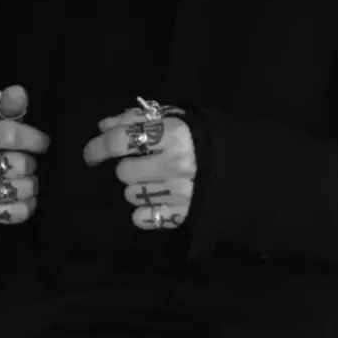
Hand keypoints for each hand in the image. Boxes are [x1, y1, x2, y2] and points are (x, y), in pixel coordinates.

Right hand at [0, 85, 49, 224]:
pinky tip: (24, 197)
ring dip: (31, 184)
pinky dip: (29, 204)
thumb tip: (20, 91)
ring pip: (21, 188)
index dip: (32, 138)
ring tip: (27, 180)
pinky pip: (20, 211)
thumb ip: (9, 109)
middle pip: (19, 164)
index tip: (44, 142)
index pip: (6, 134)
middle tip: (29, 163)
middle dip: (30, 163)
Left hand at [83, 108, 196, 229]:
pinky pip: (143, 218)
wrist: (247, 167)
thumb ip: (138, 119)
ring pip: (131, 195)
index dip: (97, 147)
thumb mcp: (176, 119)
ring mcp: (179, 192)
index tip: (91, 155)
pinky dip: (144, 212)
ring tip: (155, 182)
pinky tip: (156, 202)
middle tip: (144, 164)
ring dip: (137, 188)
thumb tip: (103, 127)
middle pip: (123, 172)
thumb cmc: (206, 139)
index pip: (119, 141)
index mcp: (173, 134)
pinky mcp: (183, 215)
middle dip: (128, 167)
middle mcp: (174, 164)